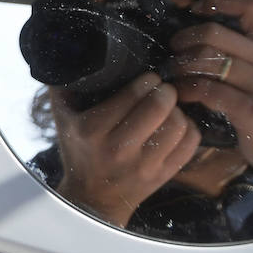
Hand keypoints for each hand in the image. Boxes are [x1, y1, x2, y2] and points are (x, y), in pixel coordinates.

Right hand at [49, 73, 201, 227]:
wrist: (92, 199)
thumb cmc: (79, 150)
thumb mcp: (62, 118)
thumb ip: (63, 85)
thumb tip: (69, 53)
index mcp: (92, 130)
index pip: (132, 95)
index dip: (147, 80)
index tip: (150, 77)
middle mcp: (118, 149)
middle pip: (158, 107)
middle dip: (166, 91)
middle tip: (164, 88)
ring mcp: (143, 166)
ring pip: (178, 125)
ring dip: (178, 110)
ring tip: (170, 108)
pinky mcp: (162, 176)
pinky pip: (190, 144)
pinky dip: (189, 129)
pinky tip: (178, 125)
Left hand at [169, 0, 252, 200]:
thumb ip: (251, 57)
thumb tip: (211, 39)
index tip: (197, 8)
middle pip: (215, 33)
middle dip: (185, 38)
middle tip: (173, 49)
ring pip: (207, 60)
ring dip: (180, 65)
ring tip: (171, 73)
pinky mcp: (252, 111)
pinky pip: (208, 90)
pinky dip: (187, 90)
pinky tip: (181, 95)